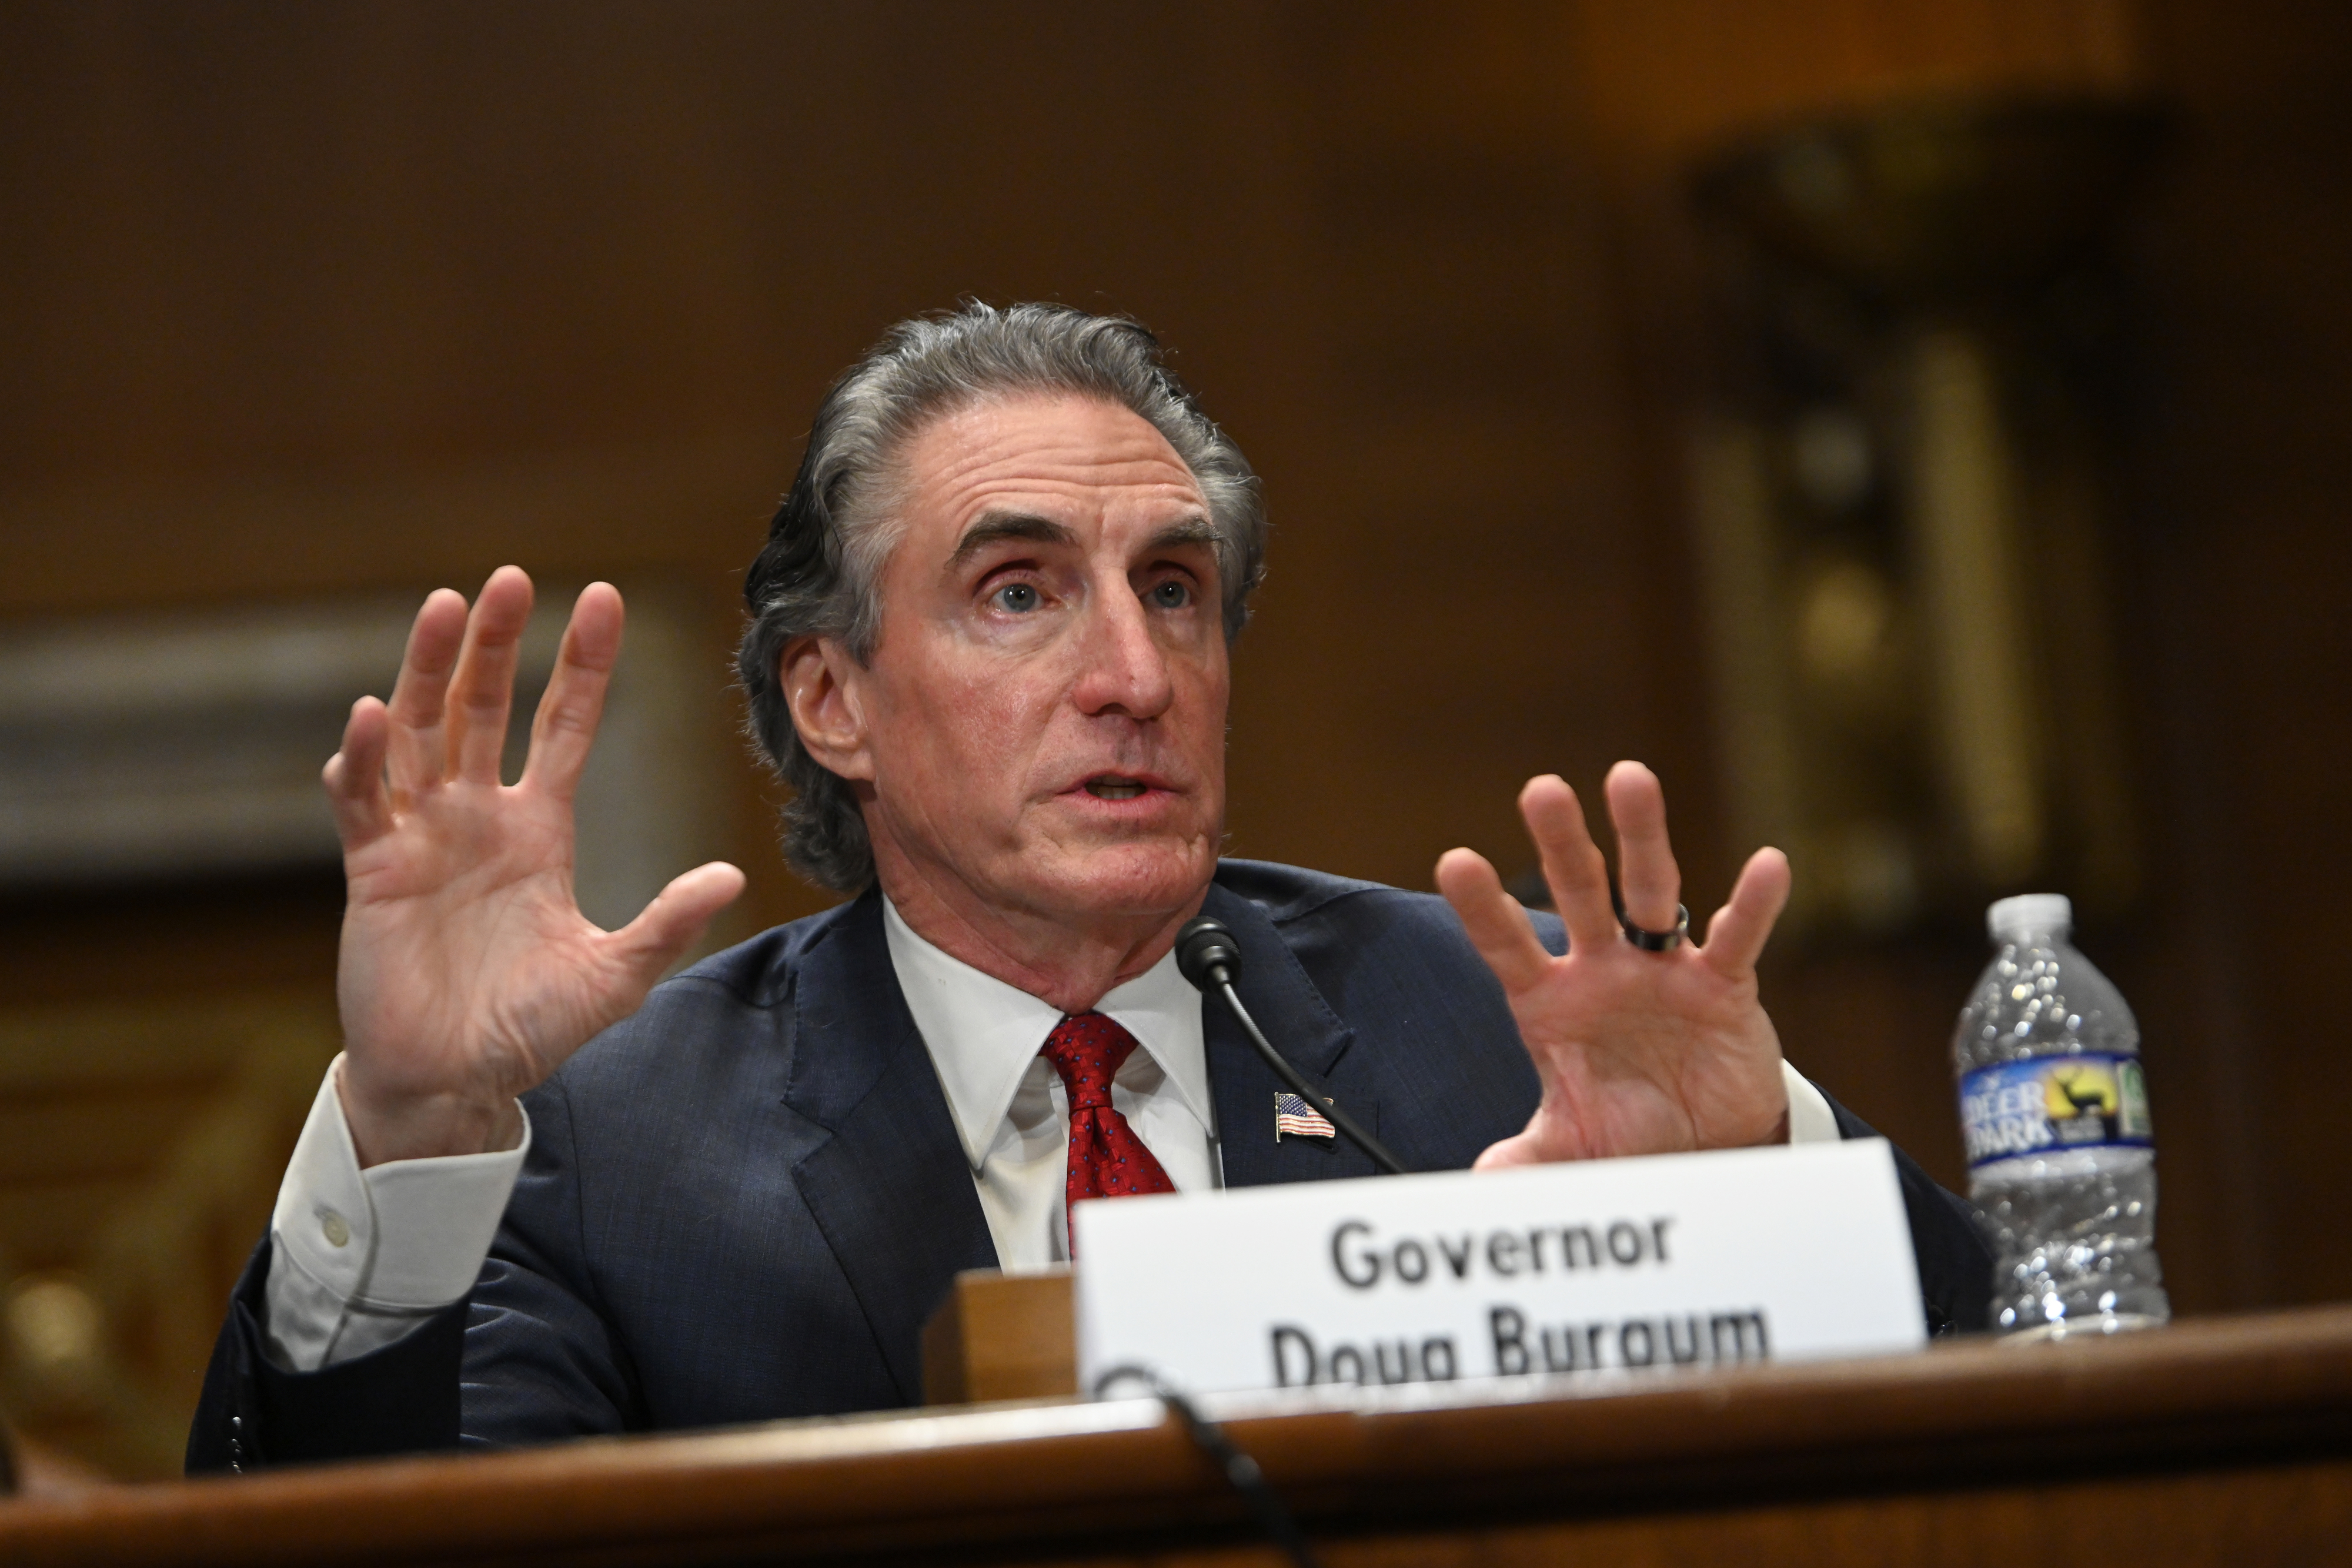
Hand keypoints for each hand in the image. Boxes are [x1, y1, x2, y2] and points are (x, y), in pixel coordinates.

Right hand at [325, 567, 745, 1165]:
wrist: (454, 1082)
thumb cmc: (529, 1030)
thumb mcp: (612, 977)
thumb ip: (665, 924)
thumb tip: (730, 873)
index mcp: (539, 829)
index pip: (563, 723)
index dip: (582, 663)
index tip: (604, 597)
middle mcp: (478, 817)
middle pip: (482, 706)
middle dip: (493, 642)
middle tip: (508, 577)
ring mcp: (422, 837)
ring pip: (420, 732)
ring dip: (426, 670)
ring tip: (443, 607)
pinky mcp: (373, 870)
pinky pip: (364, 801)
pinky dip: (363, 760)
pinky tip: (371, 718)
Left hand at [1436, 762, 1790, 1165]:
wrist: (1700, 1152)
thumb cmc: (1626, 1134)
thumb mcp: (1569, 1150)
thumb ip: (1525, 1161)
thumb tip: (1480, 1187)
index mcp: (1550, 1000)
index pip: (1508, 946)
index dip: (1484, 909)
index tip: (1454, 861)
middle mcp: (1602, 970)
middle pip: (1578, 894)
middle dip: (1562, 843)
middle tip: (1541, 788)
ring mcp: (1662, 971)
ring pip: (1650, 892)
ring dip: (1642, 836)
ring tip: (1630, 777)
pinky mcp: (1723, 986)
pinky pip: (1738, 940)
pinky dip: (1754, 904)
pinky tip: (1770, 864)